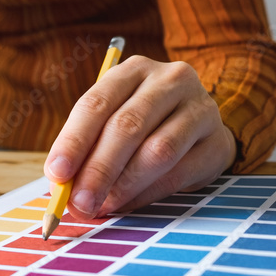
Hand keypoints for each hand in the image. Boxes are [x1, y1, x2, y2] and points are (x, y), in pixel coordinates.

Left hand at [43, 56, 236, 218]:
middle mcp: (169, 81)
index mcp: (132, 71)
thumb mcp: (111, 122)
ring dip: (124, 184)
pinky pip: (180, 172)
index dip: (74, 141)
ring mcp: (200, 108)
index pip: (96, 103)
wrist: (198, 127)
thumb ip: (87, 148)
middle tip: (80, 202)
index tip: (56, 173)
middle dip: (98, 170)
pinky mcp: (218, 141)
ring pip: (157, 151)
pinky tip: (129, 204)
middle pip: (127, 126)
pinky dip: (148, 193)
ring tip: (103, 205)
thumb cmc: (142, 124)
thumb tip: (63, 186)